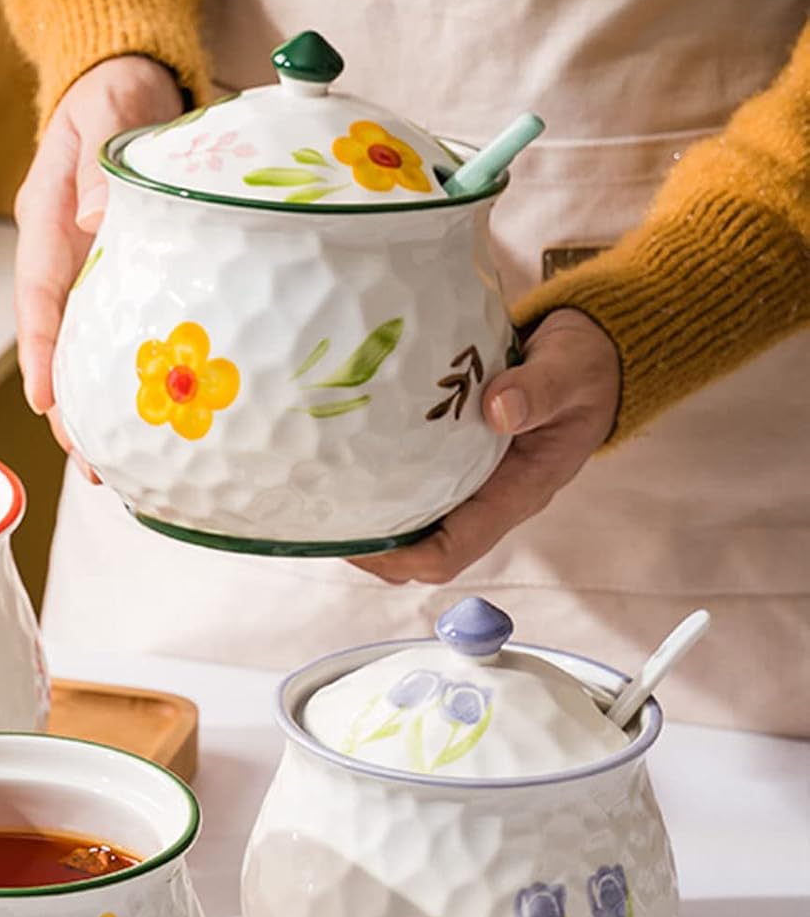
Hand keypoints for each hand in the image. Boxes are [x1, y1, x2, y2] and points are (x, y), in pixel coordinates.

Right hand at [13, 57, 184, 467]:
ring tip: (118, 468)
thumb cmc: (116, 91)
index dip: (42, 353)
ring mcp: (94, 271)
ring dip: (100, 409)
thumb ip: (101, 165)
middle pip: (61, 344)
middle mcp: (66, 257)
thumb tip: (96, 220)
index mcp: (48, 222)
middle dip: (70, 408)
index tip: (47, 402)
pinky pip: (125, 334)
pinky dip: (133, 379)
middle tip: (91, 463)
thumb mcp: (109, 112)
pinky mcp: (128, 277)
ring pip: (90, 350)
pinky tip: (154, 422)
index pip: (38, 296)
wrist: (132, 79)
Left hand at [350, 309, 620, 583]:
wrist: (592, 357)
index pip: (452, 552)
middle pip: (420, 551)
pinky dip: (381, 479)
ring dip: (372, 518)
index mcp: (517, 494)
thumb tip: (495, 409)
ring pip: (413, 523)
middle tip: (324, 517)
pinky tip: (348, 455)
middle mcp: (489, 500)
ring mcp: (472, 483)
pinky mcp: (457, 460)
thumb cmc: (586, 369)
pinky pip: (414, 484)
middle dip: (372, 547)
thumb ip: (540, 389)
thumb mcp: (572, 372)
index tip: (359, 541)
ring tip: (325, 493)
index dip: (402, 558)